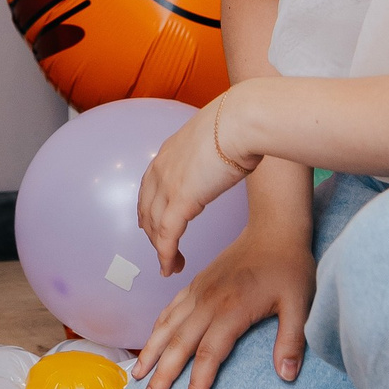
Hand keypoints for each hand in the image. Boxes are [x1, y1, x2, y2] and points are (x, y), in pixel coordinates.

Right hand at [131, 223, 317, 388]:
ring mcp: (198, 292)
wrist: (274, 228)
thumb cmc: (289, 266)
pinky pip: (170, 309)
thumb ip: (292, 340)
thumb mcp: (300, 304)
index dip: (198, 385)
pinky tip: (150, 342)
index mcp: (232, 310)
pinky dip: (157, 328)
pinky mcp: (196, 284)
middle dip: (162, 376)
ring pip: (167, 326)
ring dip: (150, 352)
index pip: (208, 356)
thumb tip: (287, 375)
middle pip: (178, 345)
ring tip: (137, 376)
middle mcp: (208, 302)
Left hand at [138, 92, 253, 269]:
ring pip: (156, 226)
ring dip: (162, 250)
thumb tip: (228, 150)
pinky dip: (166, 255)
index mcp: (168, 152)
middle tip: (163, 251)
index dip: (149, 209)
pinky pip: (167, 236)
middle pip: (148, 210)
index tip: (151, 225)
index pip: (149, 187)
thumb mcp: (216, 136)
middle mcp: (161, 169)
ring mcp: (168, 185)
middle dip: (153, 234)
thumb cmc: (240, 124)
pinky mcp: (181, 201)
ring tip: (171, 266)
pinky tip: (170, 267)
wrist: (241, 121)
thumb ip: (213, 149)